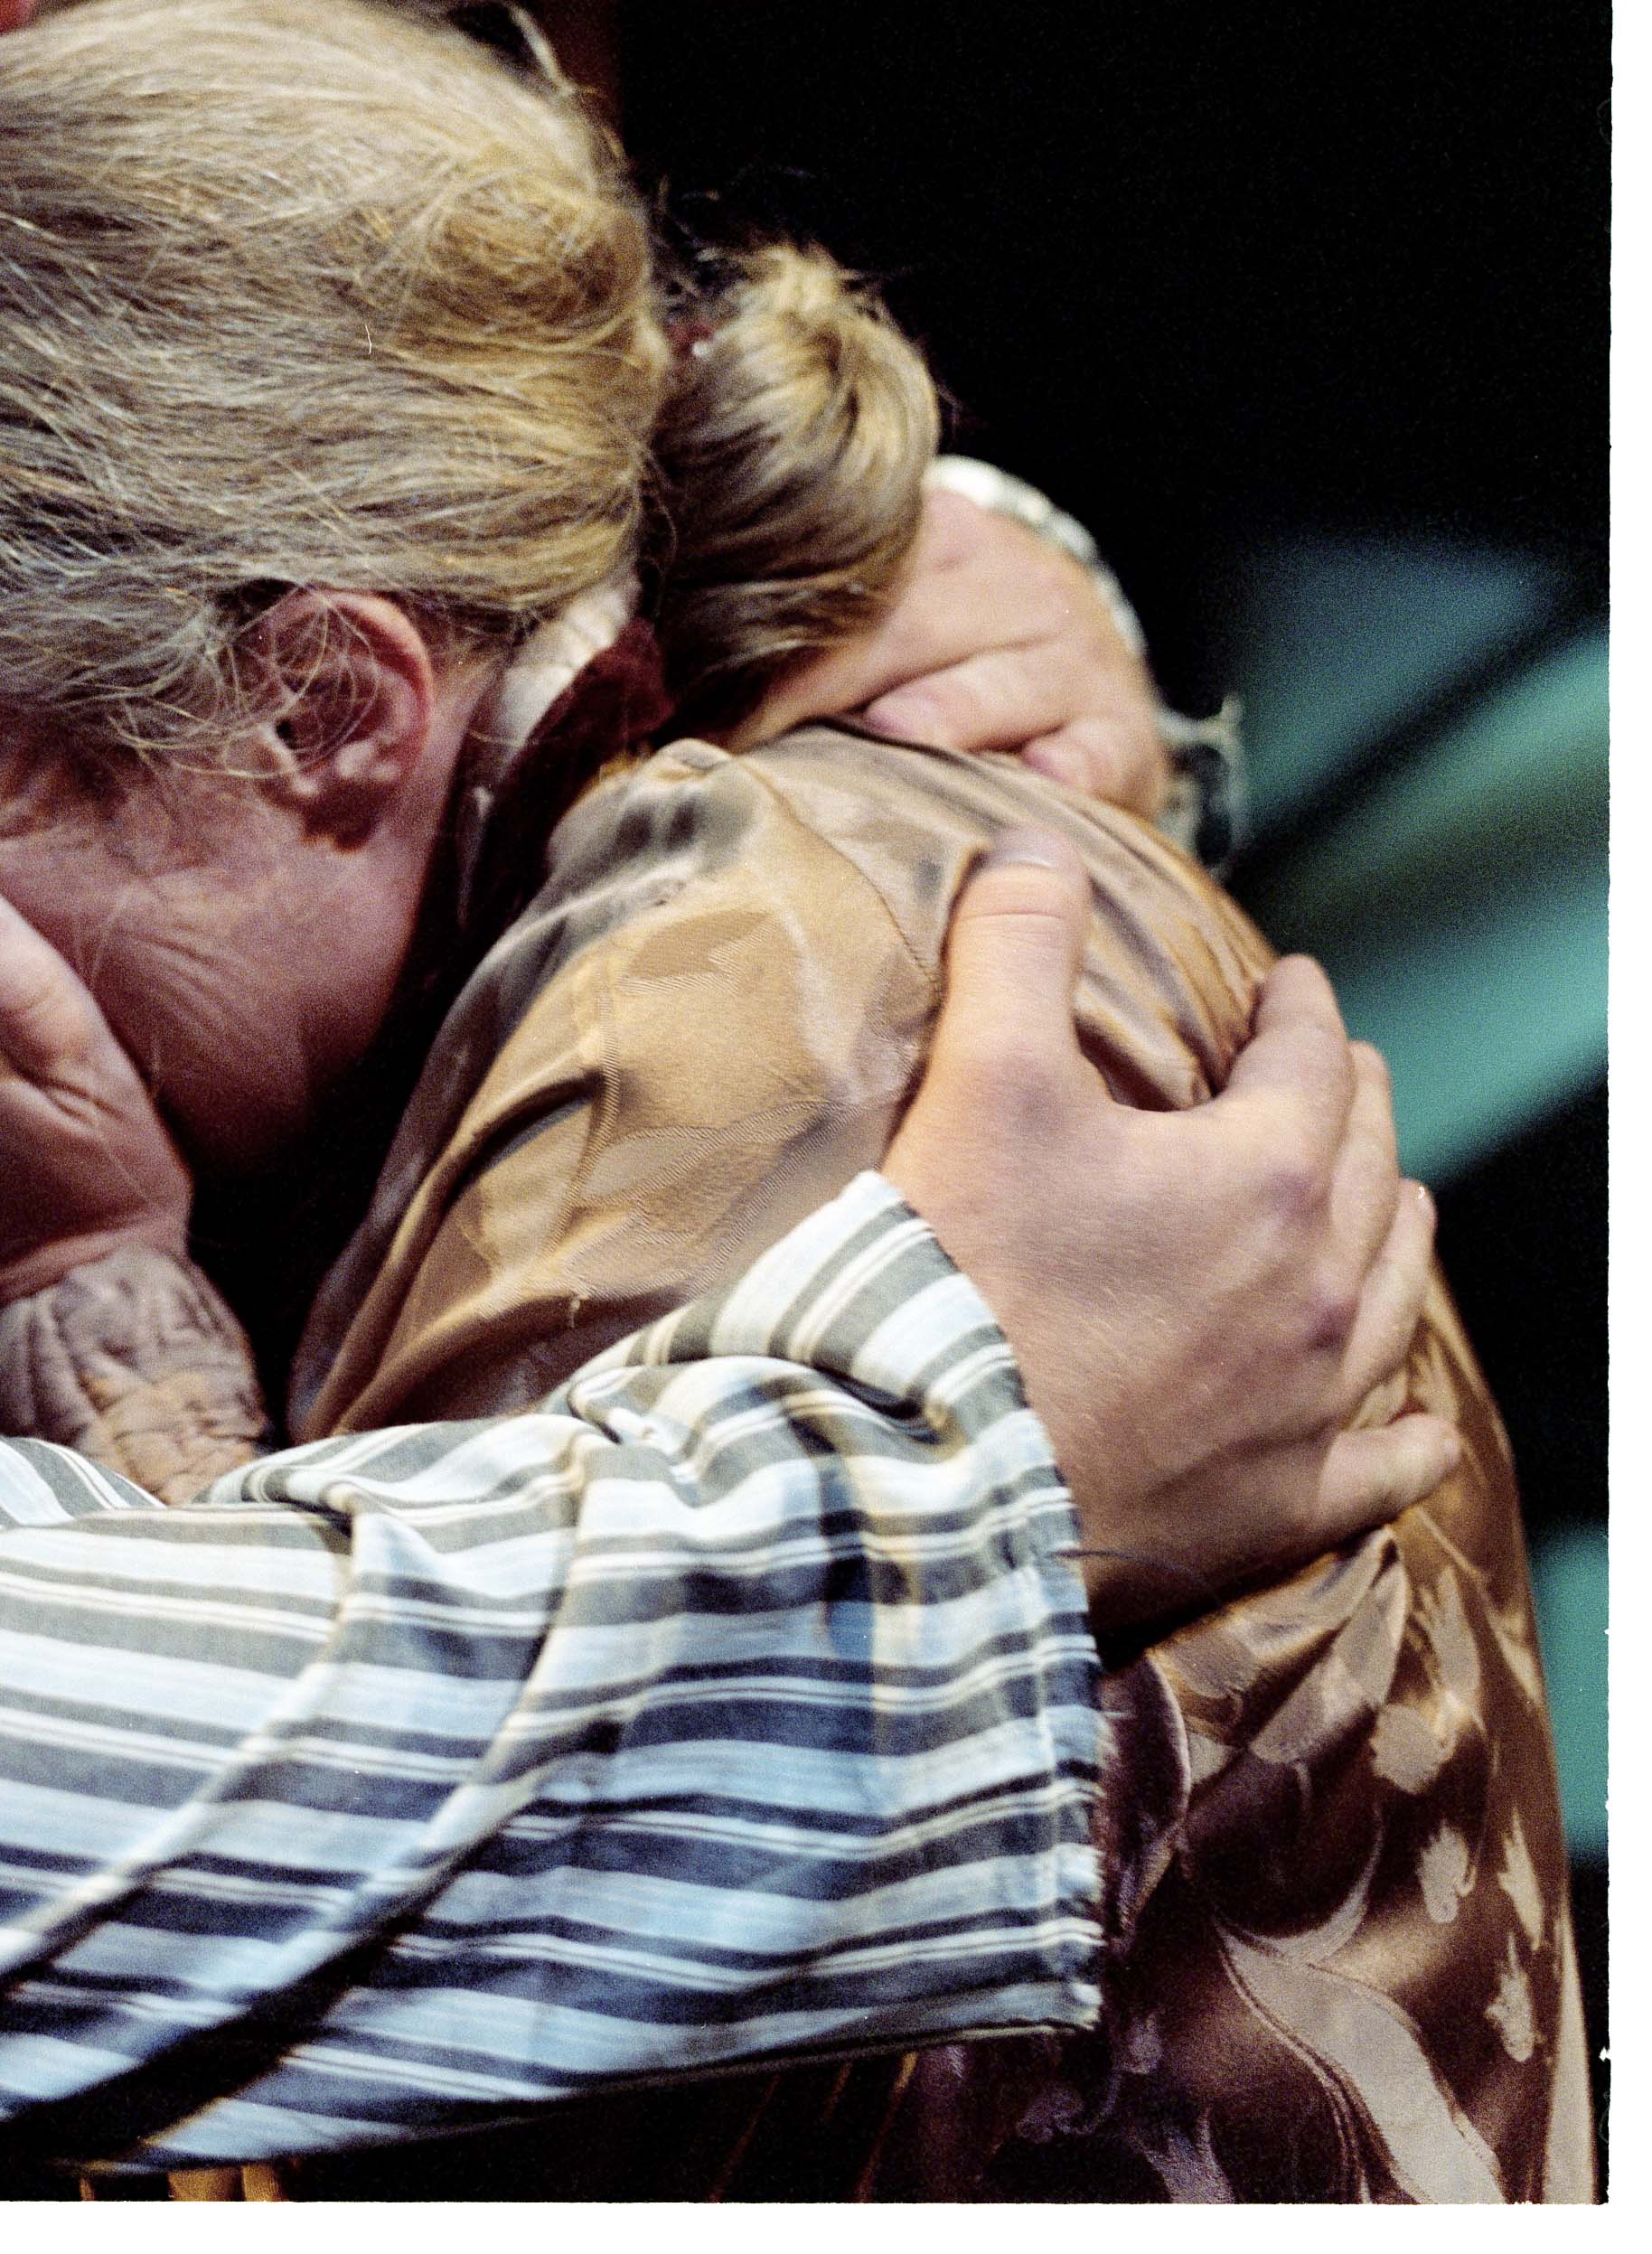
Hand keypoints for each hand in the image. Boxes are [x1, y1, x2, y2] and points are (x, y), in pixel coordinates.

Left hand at [741, 486, 1165, 810]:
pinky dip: (1067, 766)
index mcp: (942, 539)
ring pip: (1007, 678)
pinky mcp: (1124, 736)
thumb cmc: (945, 656)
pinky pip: (1096, 749)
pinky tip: (1034, 780)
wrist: (1084, 678)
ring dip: (948, 708)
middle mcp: (1017, 586)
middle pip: (913, 624)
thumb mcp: (891, 608)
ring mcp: (1077, 660)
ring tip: (891, 733)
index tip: (706, 696)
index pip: (850, 577)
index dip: (777, 637)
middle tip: (756, 735)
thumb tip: (663, 678)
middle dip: (828, 681)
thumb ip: (808, 623)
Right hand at [883, 828, 1453, 1643]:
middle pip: (1368, 1172)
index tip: (1295, 983)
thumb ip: (1017, 947)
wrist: (934, 1472)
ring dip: (1395, 1233)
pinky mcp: (1276, 1503)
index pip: (1310, 1062)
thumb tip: (1038, 847)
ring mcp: (1305, 1407)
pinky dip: (1406, 1434)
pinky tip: (1415, 1424)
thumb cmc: (959, 1272)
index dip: (1301, 1010)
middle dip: (1357, 1106)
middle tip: (1341, 1071)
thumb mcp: (979, 1079)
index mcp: (1261, 1176)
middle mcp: (1316, 1289)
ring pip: (1394, 1301)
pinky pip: (1381, 1465)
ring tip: (1390, 1199)